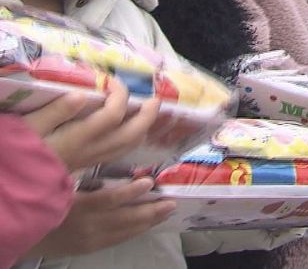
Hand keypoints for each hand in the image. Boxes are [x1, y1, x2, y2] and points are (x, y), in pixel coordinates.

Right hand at [23, 82, 159, 170]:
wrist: (10, 186)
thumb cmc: (16, 153)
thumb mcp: (28, 128)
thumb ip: (54, 112)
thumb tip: (82, 95)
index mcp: (77, 138)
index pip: (113, 114)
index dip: (119, 94)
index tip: (111, 80)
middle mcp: (90, 150)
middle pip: (131, 134)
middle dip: (147, 115)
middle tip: (155, 98)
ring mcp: (91, 160)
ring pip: (128, 146)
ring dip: (143, 128)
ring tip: (148, 112)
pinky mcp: (87, 165)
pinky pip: (119, 153)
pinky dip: (132, 139)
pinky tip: (131, 130)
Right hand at [25, 178, 175, 257]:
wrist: (28, 233)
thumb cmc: (48, 202)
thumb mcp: (65, 187)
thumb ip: (88, 181)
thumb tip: (119, 167)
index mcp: (79, 205)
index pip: (110, 199)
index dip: (131, 191)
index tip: (149, 181)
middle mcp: (88, 224)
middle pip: (126, 218)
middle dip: (152, 210)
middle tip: (172, 201)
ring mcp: (92, 238)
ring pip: (127, 230)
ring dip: (150, 221)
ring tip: (168, 211)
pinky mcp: (92, 247)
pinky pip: (120, 239)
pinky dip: (138, 230)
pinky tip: (150, 224)